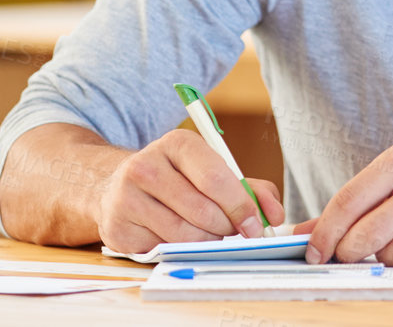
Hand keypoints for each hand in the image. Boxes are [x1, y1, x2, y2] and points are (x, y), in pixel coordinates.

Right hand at [94, 128, 284, 254]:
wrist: (119, 187)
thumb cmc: (179, 180)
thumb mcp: (214, 172)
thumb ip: (252, 189)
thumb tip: (275, 215)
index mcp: (177, 144)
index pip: (216, 178)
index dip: (241, 206)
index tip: (255, 224)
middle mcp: (146, 165)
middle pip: (203, 211)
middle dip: (226, 228)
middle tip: (232, 231)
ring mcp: (127, 197)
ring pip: (185, 234)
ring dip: (206, 241)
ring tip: (207, 233)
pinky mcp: (117, 228)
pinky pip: (163, 249)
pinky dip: (179, 249)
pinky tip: (176, 236)